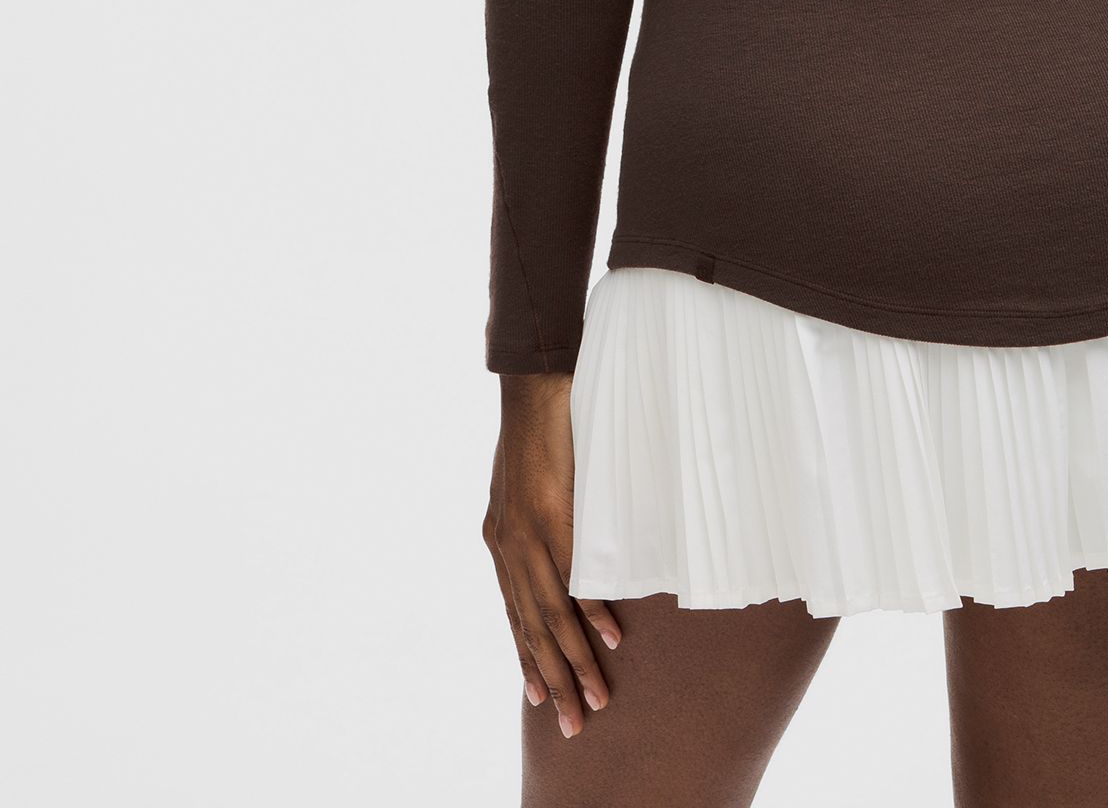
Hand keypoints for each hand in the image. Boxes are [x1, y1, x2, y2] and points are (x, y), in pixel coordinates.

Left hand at [483, 371, 624, 738]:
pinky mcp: (551, 517)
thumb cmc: (537, 430)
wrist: (534, 385)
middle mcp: (507, 547)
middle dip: (551, 679)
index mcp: (499, 541)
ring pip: (551, 614)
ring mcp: (527, 535)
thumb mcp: (527, 486)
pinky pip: (574, 576)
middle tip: (571, 724)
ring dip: (574, 661)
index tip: (538, 698)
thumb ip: (537, 522)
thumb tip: (560, 545)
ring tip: (594, 698)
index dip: (526, 658)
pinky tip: (608, 639)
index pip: (514, 614)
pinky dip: (591, 610)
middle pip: (530, 629)